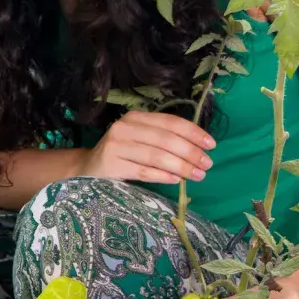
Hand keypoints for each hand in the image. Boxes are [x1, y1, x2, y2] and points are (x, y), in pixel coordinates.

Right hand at [79, 111, 215, 183]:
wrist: (87, 168)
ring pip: (157, 156)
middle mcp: (124, 127)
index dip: (193, 132)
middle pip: (166, 139)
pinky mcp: (112, 164)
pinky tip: (176, 180)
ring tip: (198, 175)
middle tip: (207, 164)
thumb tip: (199, 147)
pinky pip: (144, 171)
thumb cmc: (122, 153)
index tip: (211, 145)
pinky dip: (163, 176)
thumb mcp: (140, 138)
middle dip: (191, 152)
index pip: (170, 122)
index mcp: (136, 117)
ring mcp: (117, 146)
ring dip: (182, 166)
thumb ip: (163, 138)